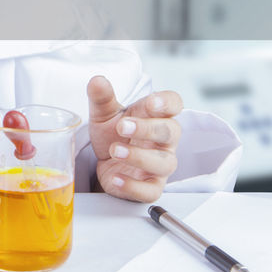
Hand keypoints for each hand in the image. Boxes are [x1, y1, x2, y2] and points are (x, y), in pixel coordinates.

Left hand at [86, 75, 180, 201]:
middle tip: (122, 126)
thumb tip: (97, 80)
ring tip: (114, 151)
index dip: (167, 103)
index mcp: (157, 116)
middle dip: (147, 128)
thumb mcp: (104, 114)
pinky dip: (133, 186)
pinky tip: (116, 177)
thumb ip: (102, 98)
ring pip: (164, 162)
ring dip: (139, 157)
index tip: (151, 103)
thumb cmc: (114, 134)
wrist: (105, 163)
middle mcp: (164, 140)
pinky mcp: (151, 187)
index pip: (174, 104)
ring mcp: (160, 165)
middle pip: (170, 131)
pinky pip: (150, 190)